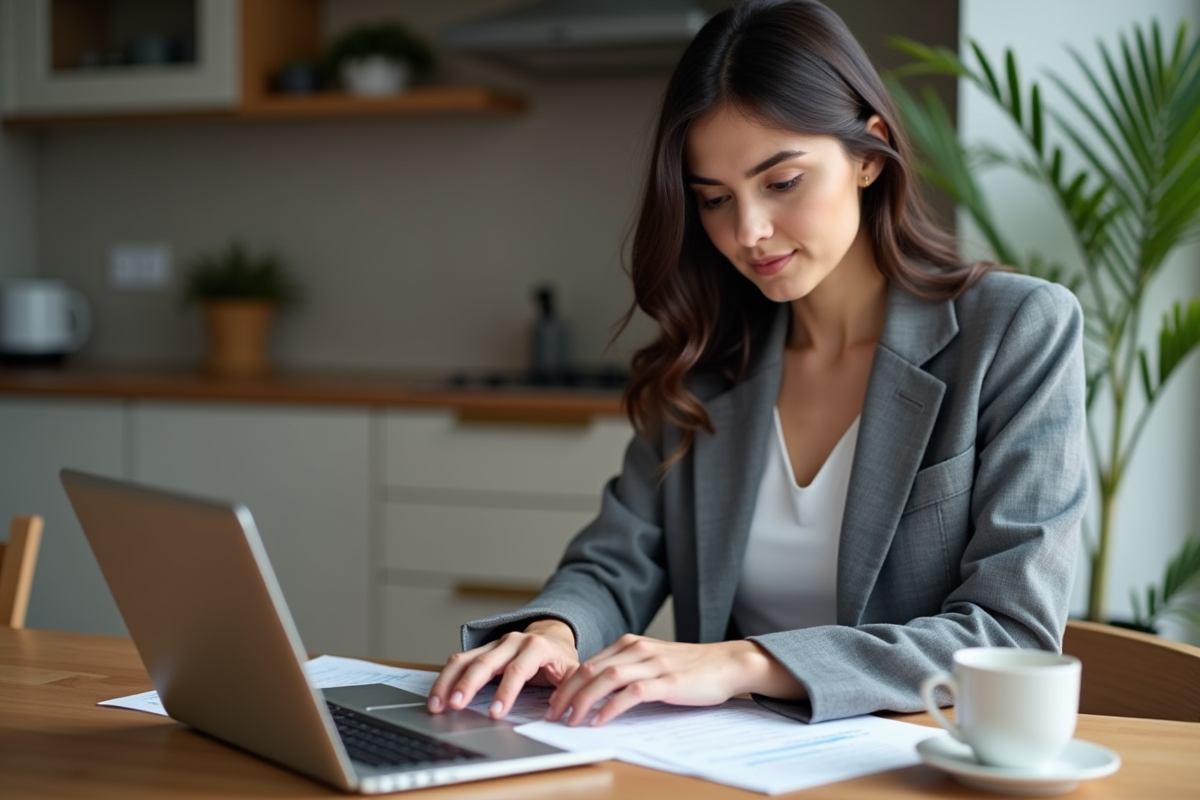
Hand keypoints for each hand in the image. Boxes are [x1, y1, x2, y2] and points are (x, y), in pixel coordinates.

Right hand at [427, 619, 578, 718]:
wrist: (551, 634)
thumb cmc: (559, 658)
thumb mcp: (571, 671)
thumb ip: (570, 689)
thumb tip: (563, 710)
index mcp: (536, 647)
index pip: (518, 670)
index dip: (506, 692)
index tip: (496, 713)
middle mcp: (512, 641)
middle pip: (485, 662)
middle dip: (468, 685)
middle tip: (456, 706)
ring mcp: (494, 644)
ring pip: (465, 659)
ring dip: (448, 681)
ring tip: (437, 704)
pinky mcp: (481, 650)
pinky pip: (459, 661)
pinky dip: (446, 678)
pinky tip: (437, 695)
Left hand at [545, 635, 805, 726]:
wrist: (728, 663)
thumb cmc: (690, 668)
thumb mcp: (652, 663)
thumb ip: (627, 671)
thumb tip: (596, 693)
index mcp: (630, 644)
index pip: (587, 663)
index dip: (566, 684)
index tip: (553, 703)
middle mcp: (637, 649)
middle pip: (589, 670)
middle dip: (566, 693)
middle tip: (552, 714)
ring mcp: (652, 664)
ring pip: (605, 679)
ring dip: (582, 700)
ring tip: (570, 720)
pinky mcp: (667, 680)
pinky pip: (631, 693)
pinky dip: (611, 707)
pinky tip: (600, 720)